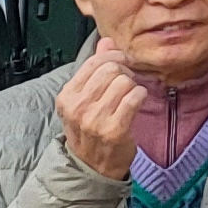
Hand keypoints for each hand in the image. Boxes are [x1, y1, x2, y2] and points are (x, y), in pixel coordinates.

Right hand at [54, 42, 142, 183]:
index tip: (123, 62)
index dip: (114, 57)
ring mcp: (94, 119)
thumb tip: (106, 41)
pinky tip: (136, 103)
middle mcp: (77, 107)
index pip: (93, 62)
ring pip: (124, 82)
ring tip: (129, 96)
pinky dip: (140, 96)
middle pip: (111, 69)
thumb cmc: (90, 130)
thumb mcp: (85, 99)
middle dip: (125, 71)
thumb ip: (95, 68)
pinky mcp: (114, 129)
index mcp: (67, 96)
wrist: (92, 166)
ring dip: (133, 86)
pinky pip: (134, 98)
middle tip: (128, 82)